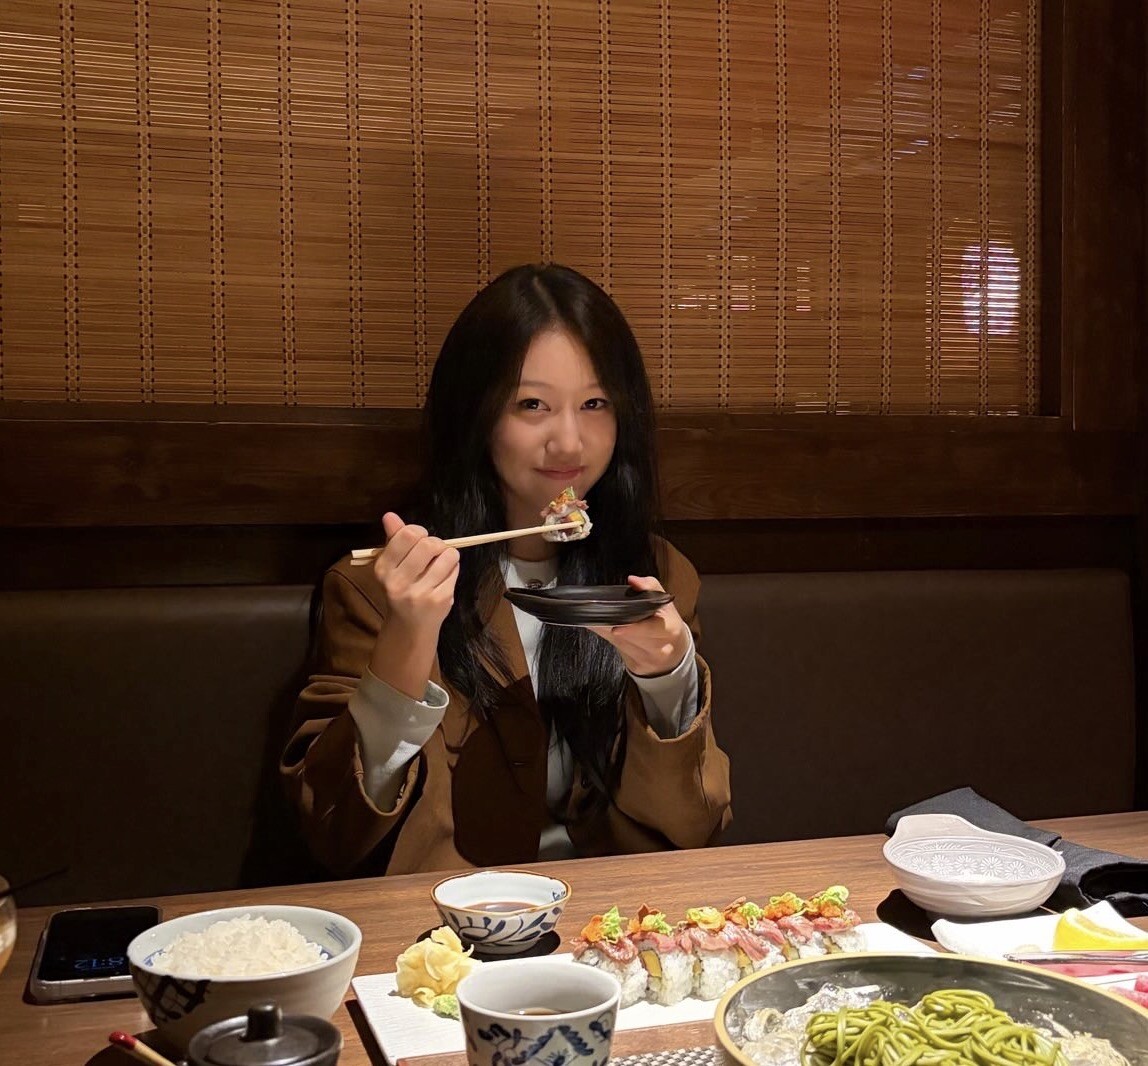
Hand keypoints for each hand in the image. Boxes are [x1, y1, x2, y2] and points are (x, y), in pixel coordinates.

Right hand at [373, 512, 459, 635]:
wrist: (410, 626)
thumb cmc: (402, 588)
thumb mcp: (392, 565)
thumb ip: (394, 539)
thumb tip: (390, 516)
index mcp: (383, 569)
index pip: (407, 535)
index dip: (419, 531)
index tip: (420, 539)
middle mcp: (398, 582)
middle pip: (429, 544)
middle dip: (436, 543)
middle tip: (433, 552)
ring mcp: (420, 593)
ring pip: (448, 555)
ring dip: (448, 555)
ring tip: (440, 563)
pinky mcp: (440, 600)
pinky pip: (455, 570)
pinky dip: (452, 569)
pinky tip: (443, 578)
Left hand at [588, 576, 691, 677]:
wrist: (675, 652)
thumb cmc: (666, 622)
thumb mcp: (664, 602)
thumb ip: (649, 586)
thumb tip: (633, 580)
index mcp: (671, 629)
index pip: (653, 629)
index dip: (635, 629)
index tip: (616, 628)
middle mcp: (661, 648)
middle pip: (633, 639)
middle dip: (615, 628)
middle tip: (599, 618)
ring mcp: (648, 660)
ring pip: (622, 646)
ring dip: (606, 632)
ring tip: (598, 620)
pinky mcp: (637, 667)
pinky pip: (617, 651)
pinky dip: (607, 639)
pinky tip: (603, 629)